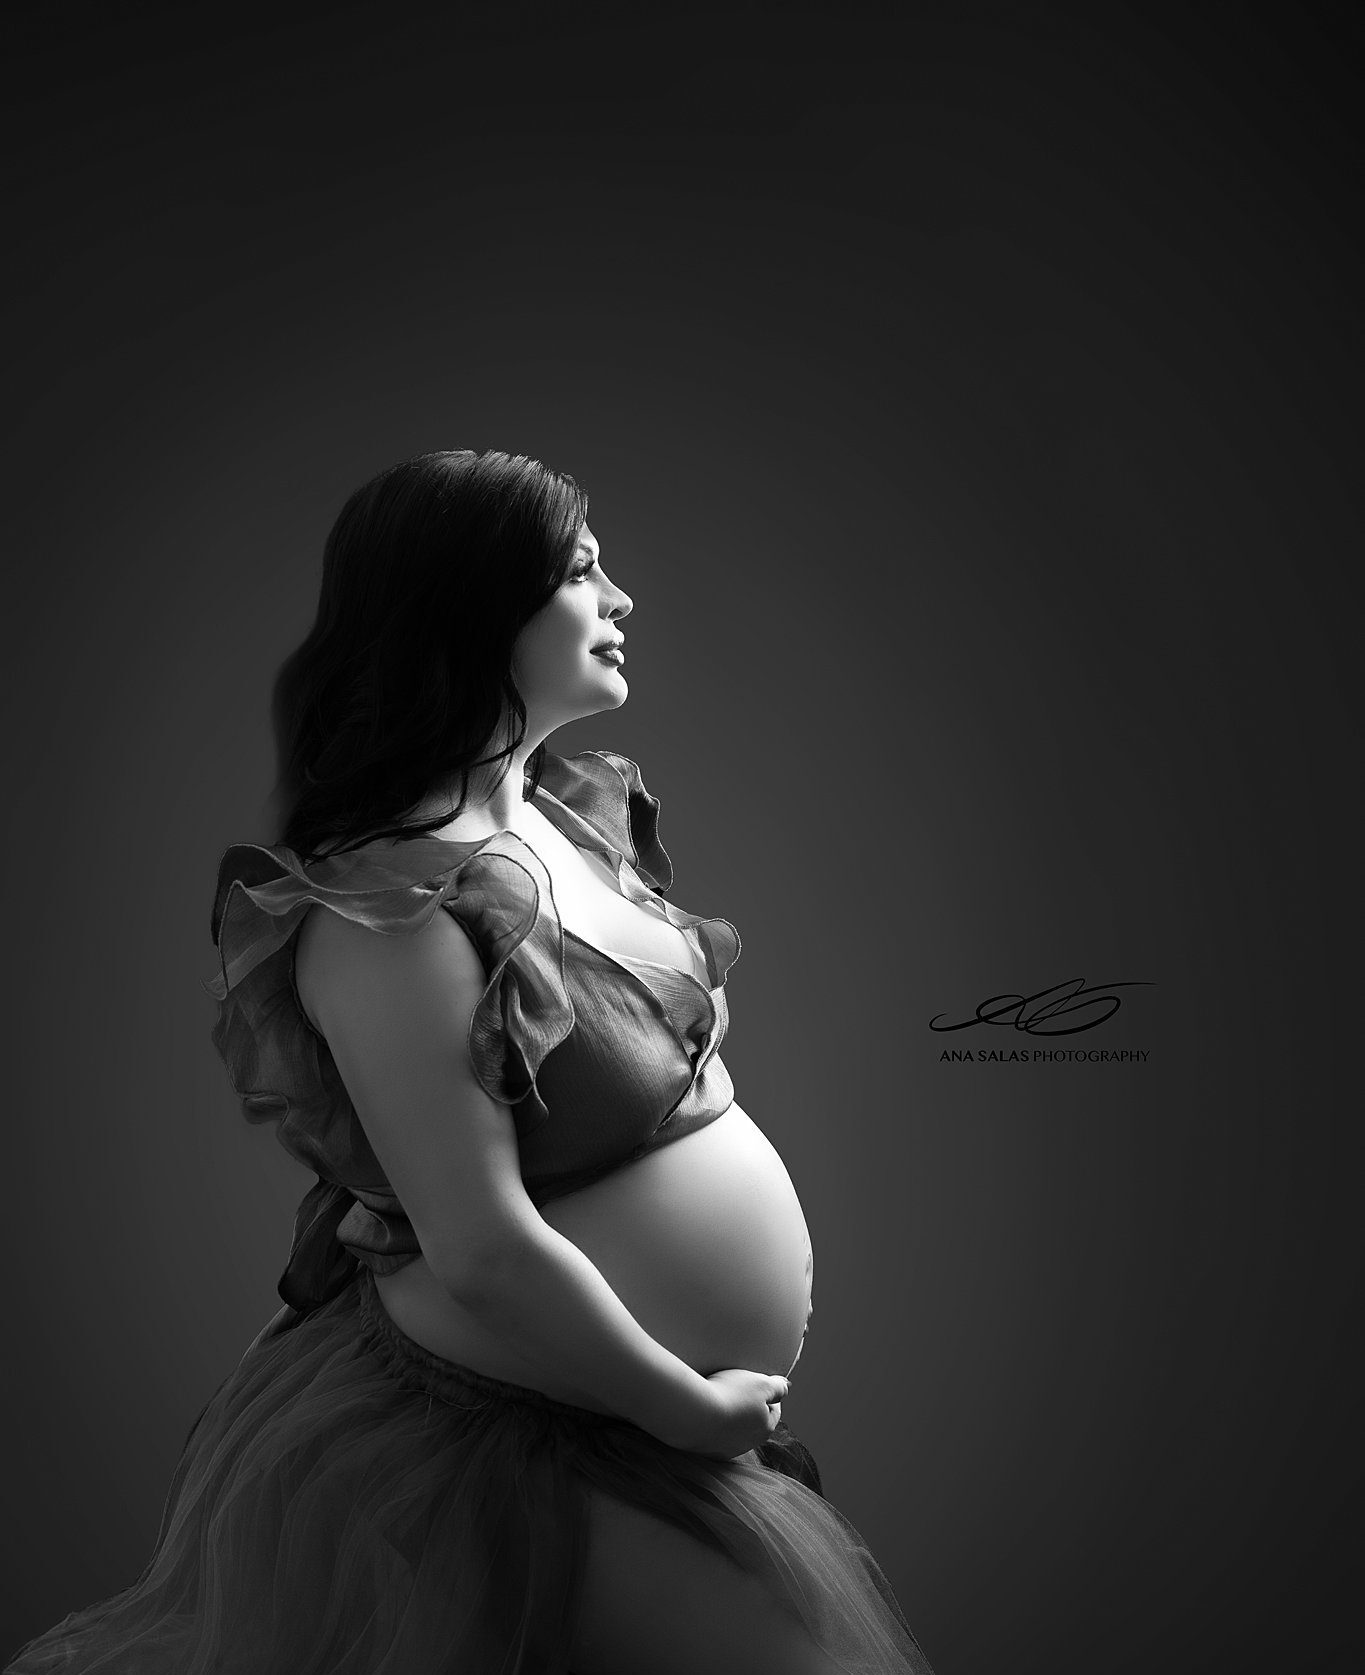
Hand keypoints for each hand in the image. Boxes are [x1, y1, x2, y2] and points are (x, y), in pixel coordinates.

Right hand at [662, 1368, 790, 1459]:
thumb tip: (787, 1387)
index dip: (769, 1395)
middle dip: (749, 1408)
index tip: (758, 1384)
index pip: (774, 1411)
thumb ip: (777, 1387)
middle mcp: (748, 1444)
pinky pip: (712, 1437)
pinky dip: (711, 1426)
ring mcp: (725, 1450)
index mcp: (765, 1427)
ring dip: (729, 1418)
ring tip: (717, 1400)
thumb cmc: (730, 1395)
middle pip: (753, 1423)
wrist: (694, 1414)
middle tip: (737, 1390)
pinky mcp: (705, 1452)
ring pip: (732, 1432)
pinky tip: (703, 1413)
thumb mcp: (760, 1383)